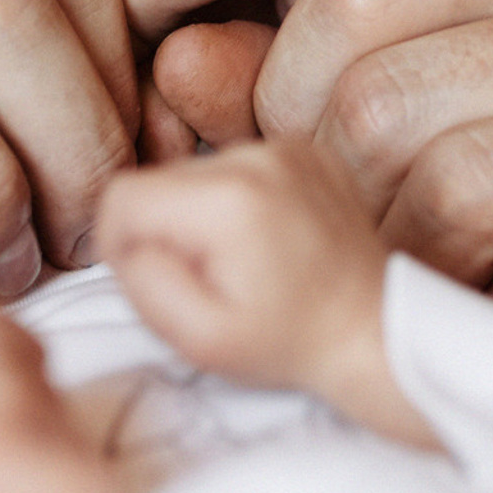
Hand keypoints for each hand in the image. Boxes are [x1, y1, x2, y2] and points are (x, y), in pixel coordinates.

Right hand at [94, 140, 433, 443]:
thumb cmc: (286, 344)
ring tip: (244, 261)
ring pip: (194, 172)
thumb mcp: (198, 338)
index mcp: (227, 202)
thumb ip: (141, 282)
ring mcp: (286, 148)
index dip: (120, 244)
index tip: (154, 279)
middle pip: (157, 180)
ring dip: (201, 215)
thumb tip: (121, 237)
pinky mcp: (304, 149)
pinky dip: (237, 200)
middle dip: (165, 230)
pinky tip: (268, 239)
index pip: (121, 195)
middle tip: (209, 278)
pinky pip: (236, 165)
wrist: (373, 331)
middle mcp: (257, 157)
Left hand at [159, 0, 492, 474]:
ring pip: (465, 190)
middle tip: (358, 282)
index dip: (285, 94)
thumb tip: (179, 65)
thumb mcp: (439, 144)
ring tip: (428, 321)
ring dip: (411, 288)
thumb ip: (309, 92)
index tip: (300, 178)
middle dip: (338, 214)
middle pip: (396, 95)